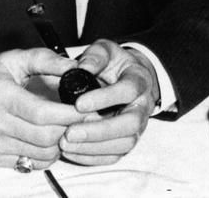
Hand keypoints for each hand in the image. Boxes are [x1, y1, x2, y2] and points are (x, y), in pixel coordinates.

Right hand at [0, 48, 79, 168]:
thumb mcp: (13, 58)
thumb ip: (45, 60)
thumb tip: (75, 68)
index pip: (42, 113)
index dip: (69, 114)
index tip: (86, 108)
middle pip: (45, 137)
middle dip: (70, 129)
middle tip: (82, 118)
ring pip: (40, 154)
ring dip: (60, 143)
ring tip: (66, 127)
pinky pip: (30, 164)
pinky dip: (46, 154)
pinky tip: (48, 138)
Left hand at [58, 39, 160, 165]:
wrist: (128, 77)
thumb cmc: (114, 64)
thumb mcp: (106, 50)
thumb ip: (95, 56)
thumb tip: (82, 68)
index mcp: (139, 80)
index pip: (128, 90)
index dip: (105, 98)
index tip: (78, 104)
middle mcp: (142, 106)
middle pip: (130, 124)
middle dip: (99, 131)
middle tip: (70, 132)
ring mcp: (138, 126)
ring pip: (124, 144)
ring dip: (94, 147)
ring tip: (66, 143)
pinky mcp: (127, 140)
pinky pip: (115, 155)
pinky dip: (92, 157)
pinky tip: (71, 151)